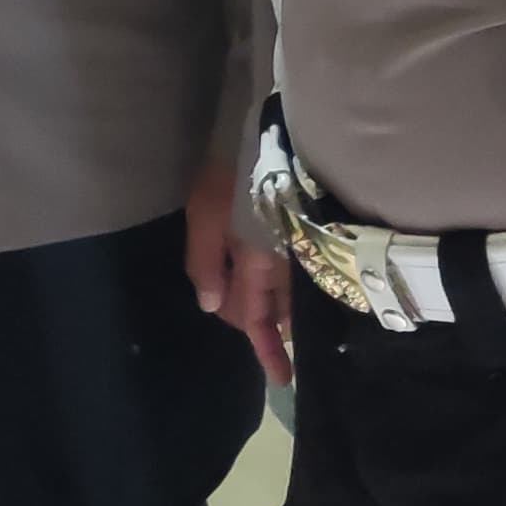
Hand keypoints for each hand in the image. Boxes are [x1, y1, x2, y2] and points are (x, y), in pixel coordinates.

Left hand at [186, 157, 293, 386]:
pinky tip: (278, 283)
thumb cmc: (232, 169)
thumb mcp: (205, 213)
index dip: (267, 347)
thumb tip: (213, 306)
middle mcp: (283, 260)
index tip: (281, 378)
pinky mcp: (300, 232)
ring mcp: (295, 246)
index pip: (261, 316)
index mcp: (258, 260)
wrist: (270, 126)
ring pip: (289, 292)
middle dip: (267, 326)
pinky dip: (286, 286)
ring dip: (278, 308)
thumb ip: (205, 261)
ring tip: (270, 317)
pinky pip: (295, 272)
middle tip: (259, 338)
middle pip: (278, 308)